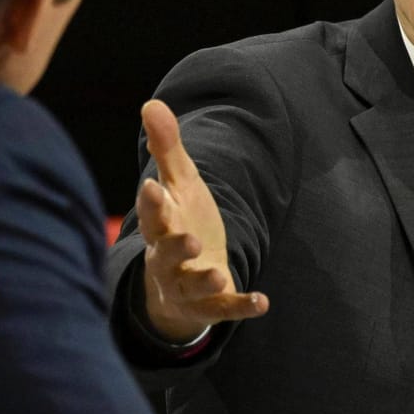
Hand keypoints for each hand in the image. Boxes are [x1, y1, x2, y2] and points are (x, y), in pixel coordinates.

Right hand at [134, 99, 268, 341]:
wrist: (180, 282)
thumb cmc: (180, 223)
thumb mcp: (178, 186)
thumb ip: (167, 149)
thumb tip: (151, 103)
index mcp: (160, 226)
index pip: (151, 214)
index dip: (151, 202)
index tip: (152, 186)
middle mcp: (167, 259)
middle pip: (167, 254)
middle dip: (177, 248)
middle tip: (193, 241)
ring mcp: (186, 286)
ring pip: (191, 287)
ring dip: (205, 282)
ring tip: (220, 274)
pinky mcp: (209, 307)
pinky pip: (223, 309)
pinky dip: (241, 306)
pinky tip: (263, 302)